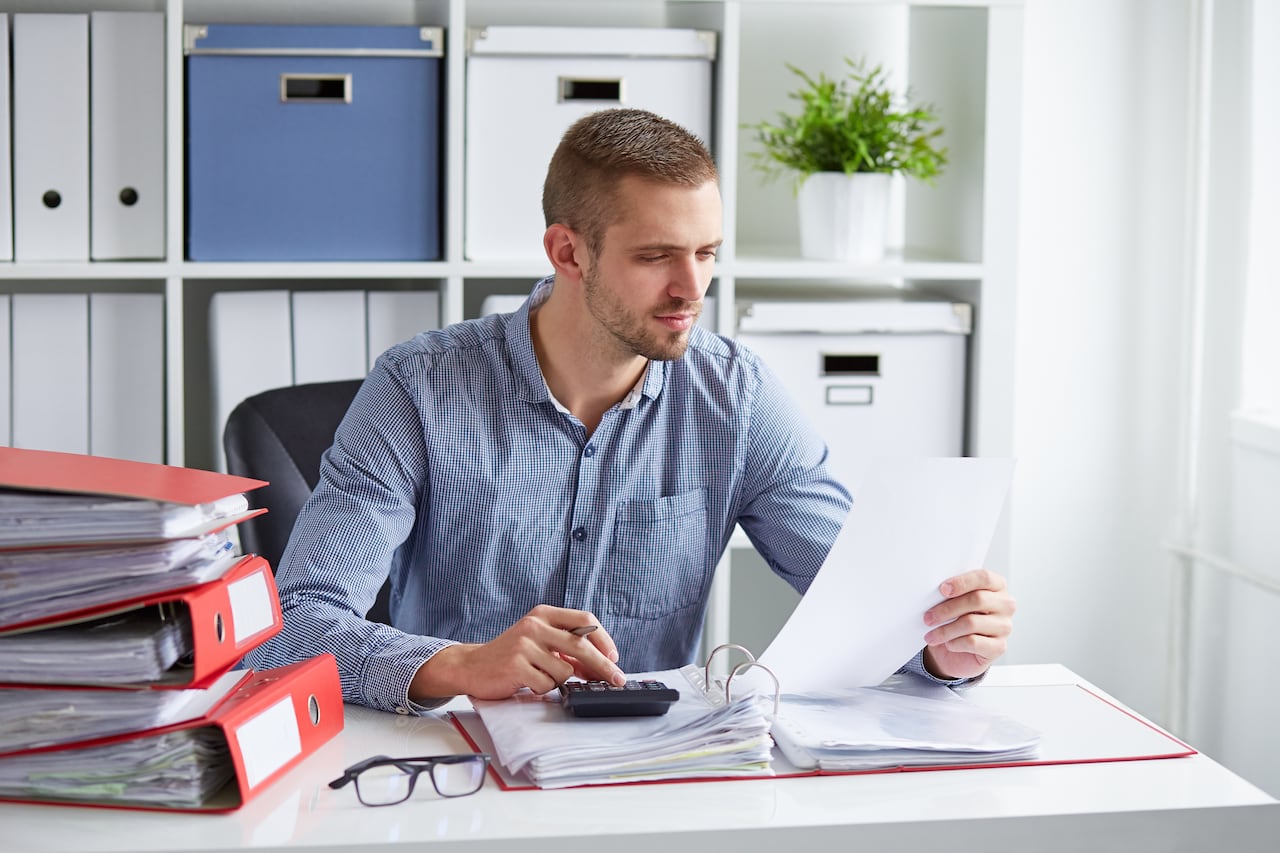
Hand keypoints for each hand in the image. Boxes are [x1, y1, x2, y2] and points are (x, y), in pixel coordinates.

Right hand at [408, 605, 624, 701]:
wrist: (472, 666)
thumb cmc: (512, 655)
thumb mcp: (540, 642)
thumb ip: (567, 649)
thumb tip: (600, 665)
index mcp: (544, 614)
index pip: (585, 620)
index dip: (603, 640)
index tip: (614, 657)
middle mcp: (534, 625)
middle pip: (581, 645)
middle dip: (603, 666)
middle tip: (617, 679)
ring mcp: (524, 645)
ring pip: (564, 670)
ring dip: (559, 680)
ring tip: (540, 675)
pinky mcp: (516, 665)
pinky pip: (546, 684)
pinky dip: (543, 688)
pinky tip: (529, 681)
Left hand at [921, 568, 1014, 679]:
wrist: (959, 651)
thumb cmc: (957, 619)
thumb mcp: (953, 601)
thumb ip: (951, 593)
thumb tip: (934, 592)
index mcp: (997, 586)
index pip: (984, 578)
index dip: (962, 582)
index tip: (942, 589)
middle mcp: (1005, 605)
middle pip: (977, 600)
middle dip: (947, 609)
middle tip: (928, 617)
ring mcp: (1004, 626)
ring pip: (972, 623)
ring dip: (945, 630)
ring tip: (931, 635)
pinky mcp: (999, 647)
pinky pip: (973, 642)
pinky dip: (955, 643)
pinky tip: (948, 644)